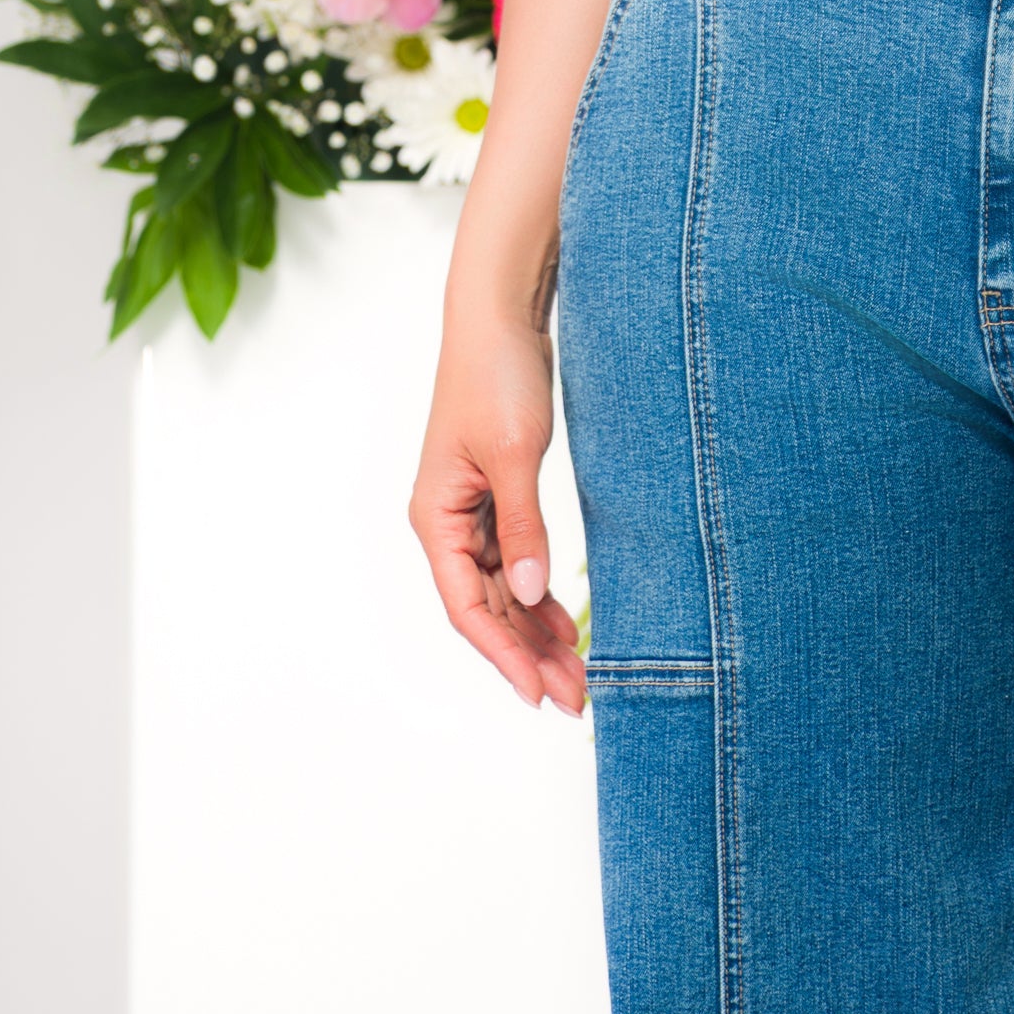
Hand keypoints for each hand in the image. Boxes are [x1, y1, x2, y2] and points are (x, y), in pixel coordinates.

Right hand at [411, 305, 586, 713]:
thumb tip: (529, 596)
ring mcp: (471, 512)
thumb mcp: (515, 454)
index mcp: (436, 518)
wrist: (500, 317)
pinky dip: (539, 594)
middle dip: (527, 655)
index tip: (537, 694)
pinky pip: (515, 562)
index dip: (502, 656)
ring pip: (502, 591)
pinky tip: (565, 624)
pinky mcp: (497, 496)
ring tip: (578, 673)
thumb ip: (522, 526)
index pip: (466, 607)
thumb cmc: (497, 375)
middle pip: (486, 609)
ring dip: (536, 632)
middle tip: (576, 696)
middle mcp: (446, 524)